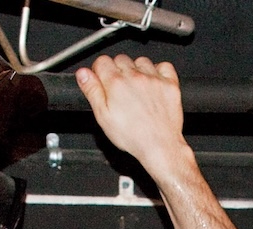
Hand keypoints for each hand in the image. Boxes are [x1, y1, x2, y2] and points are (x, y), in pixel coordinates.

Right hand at [73, 55, 189, 180]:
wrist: (159, 145)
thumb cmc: (132, 136)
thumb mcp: (103, 117)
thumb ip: (91, 91)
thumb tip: (83, 74)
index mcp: (116, 83)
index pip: (102, 61)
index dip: (100, 71)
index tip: (102, 80)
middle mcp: (135, 77)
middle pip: (120, 59)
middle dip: (117, 70)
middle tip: (119, 89)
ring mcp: (154, 79)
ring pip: (141, 61)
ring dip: (136, 69)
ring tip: (136, 87)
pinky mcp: (169, 84)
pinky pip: (164, 66)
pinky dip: (158, 71)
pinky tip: (153, 82)